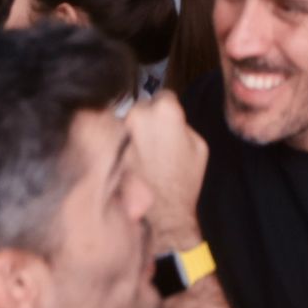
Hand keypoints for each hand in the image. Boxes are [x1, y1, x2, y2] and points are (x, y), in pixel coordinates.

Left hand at [125, 93, 207, 251]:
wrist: (166, 213)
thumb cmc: (185, 181)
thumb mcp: (198, 145)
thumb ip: (181, 123)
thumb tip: (168, 116)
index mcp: (164, 111)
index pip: (164, 94)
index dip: (168, 108)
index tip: (169, 120)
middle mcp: (137, 117)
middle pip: (141, 107)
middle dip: (148, 119)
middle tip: (157, 139)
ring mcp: (120, 134)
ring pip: (126, 123)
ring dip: (133, 133)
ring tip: (144, 155)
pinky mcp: (108, 150)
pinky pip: (116, 142)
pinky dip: (123, 149)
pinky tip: (134, 164)